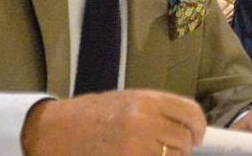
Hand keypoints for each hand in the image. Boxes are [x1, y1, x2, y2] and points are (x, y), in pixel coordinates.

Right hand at [20, 90, 206, 155]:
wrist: (53, 131)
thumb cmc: (89, 115)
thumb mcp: (126, 100)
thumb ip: (157, 110)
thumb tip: (186, 125)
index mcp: (147, 100)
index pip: (191, 113)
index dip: (199, 127)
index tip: (198, 135)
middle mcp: (145, 122)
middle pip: (184, 139)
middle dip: (182, 147)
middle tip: (171, 148)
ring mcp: (135, 147)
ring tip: (153, 153)